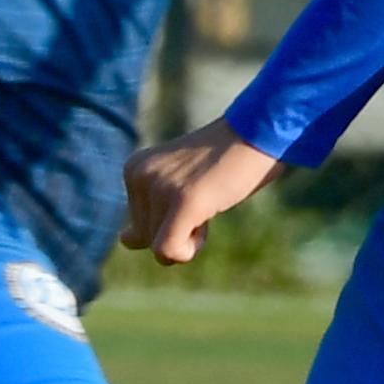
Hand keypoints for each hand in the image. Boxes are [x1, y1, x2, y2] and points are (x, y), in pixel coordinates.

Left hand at [119, 121, 279, 265]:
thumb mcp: (177, 184)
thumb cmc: (225, 163)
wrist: (259, 133)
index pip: (139, 229)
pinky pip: (168, 250)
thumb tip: (124, 240)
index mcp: (134, 169)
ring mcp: (159, 187)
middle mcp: (139, 175)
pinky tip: (205, 220)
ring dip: (192, 237)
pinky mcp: (183, 200)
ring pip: (159, 249)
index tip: (192, 194)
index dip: (171, 224)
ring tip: (210, 198)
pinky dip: (188, 250)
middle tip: (206, 196)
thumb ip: (149, 213)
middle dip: (180, 230)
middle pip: (148, 240)